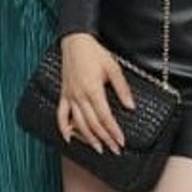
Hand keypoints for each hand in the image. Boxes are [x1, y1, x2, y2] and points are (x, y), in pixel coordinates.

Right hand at [56, 32, 132, 154]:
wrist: (75, 42)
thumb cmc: (94, 53)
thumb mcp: (113, 68)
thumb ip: (122, 89)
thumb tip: (131, 106)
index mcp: (93, 90)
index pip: (105, 117)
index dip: (113, 131)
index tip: (121, 141)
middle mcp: (79, 96)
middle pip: (93, 124)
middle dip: (105, 139)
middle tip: (114, 149)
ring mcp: (70, 96)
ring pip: (78, 123)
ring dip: (88, 138)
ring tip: (98, 148)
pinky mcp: (64, 94)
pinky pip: (61, 115)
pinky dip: (63, 128)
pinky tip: (69, 138)